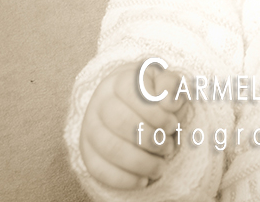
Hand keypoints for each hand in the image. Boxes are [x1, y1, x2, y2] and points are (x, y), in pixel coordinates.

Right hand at [79, 62, 188, 189]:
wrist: (127, 105)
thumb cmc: (153, 95)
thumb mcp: (166, 84)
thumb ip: (172, 86)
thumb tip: (170, 103)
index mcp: (121, 80)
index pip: (133, 92)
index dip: (155, 111)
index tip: (172, 124)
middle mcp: (101, 101)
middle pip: (120, 121)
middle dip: (150, 139)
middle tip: (168, 147)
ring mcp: (90, 127)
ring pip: (110, 148)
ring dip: (140, 162)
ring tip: (160, 167)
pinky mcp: (87, 151)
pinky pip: (99, 169)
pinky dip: (124, 179)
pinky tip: (144, 180)